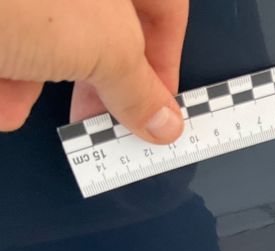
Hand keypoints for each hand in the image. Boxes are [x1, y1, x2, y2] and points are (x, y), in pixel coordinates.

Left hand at [0, 0, 188, 143]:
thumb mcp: (105, 47)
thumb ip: (140, 88)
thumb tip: (166, 124)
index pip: (164, 7)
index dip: (166, 61)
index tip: (156, 110)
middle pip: (99, 24)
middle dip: (92, 77)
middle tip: (96, 118)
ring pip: (43, 32)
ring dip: (31, 79)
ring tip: (12, 105)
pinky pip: (7, 34)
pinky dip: (0, 71)